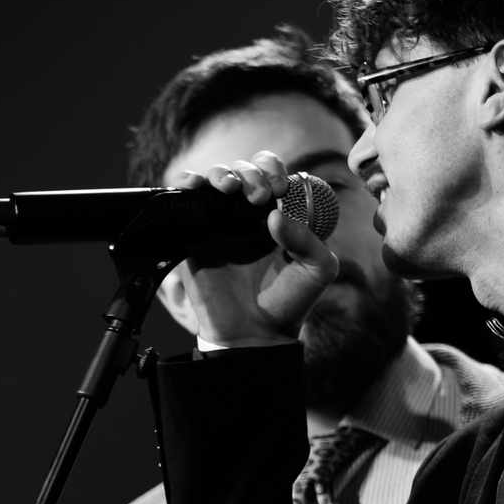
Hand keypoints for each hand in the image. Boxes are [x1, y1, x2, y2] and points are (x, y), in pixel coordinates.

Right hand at [181, 152, 339, 348]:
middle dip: (251, 174)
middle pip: (243, 169)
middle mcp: (247, 213)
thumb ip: (308, 240)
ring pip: (214, 177)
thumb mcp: (318, 269)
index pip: (272, 172)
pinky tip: (194, 186)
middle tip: (258, 197)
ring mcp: (219, 223)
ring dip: (221, 173)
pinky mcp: (194, 236)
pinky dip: (186, 182)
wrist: (254, 334)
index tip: (279, 189)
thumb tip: (276, 215)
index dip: (273, 170)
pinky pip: (185, 199)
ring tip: (229, 188)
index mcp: (278, 212)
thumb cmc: (290, 301)